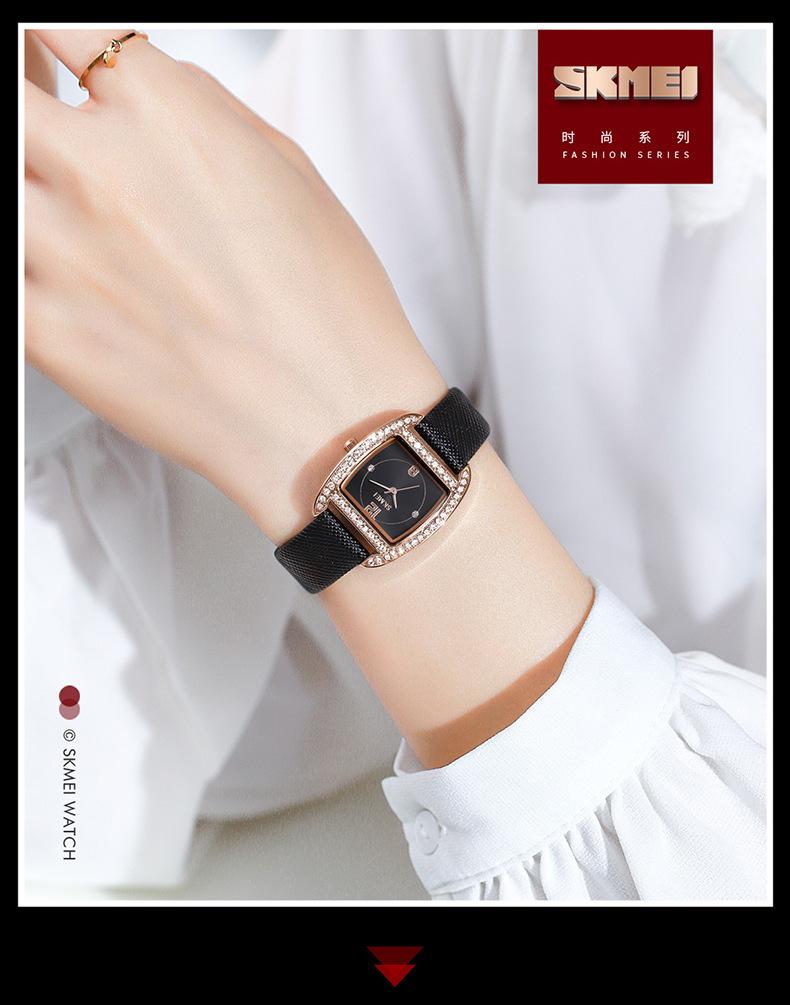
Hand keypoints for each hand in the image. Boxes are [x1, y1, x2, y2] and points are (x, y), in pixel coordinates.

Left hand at [24, 29, 445, 541]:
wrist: (326, 419)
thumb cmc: (328, 307)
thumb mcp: (286, 169)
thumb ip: (200, 110)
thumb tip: (148, 87)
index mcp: (167, 112)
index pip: (62, 24)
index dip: (52, 40)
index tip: (51, 57)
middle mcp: (99, 167)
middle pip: (4, 88)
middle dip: (19, 90)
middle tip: (47, 127)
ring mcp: (57, 248)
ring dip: (24, 180)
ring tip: (61, 206)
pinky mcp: (39, 328)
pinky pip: (1, 272)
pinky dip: (25, 267)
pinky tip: (56, 273)